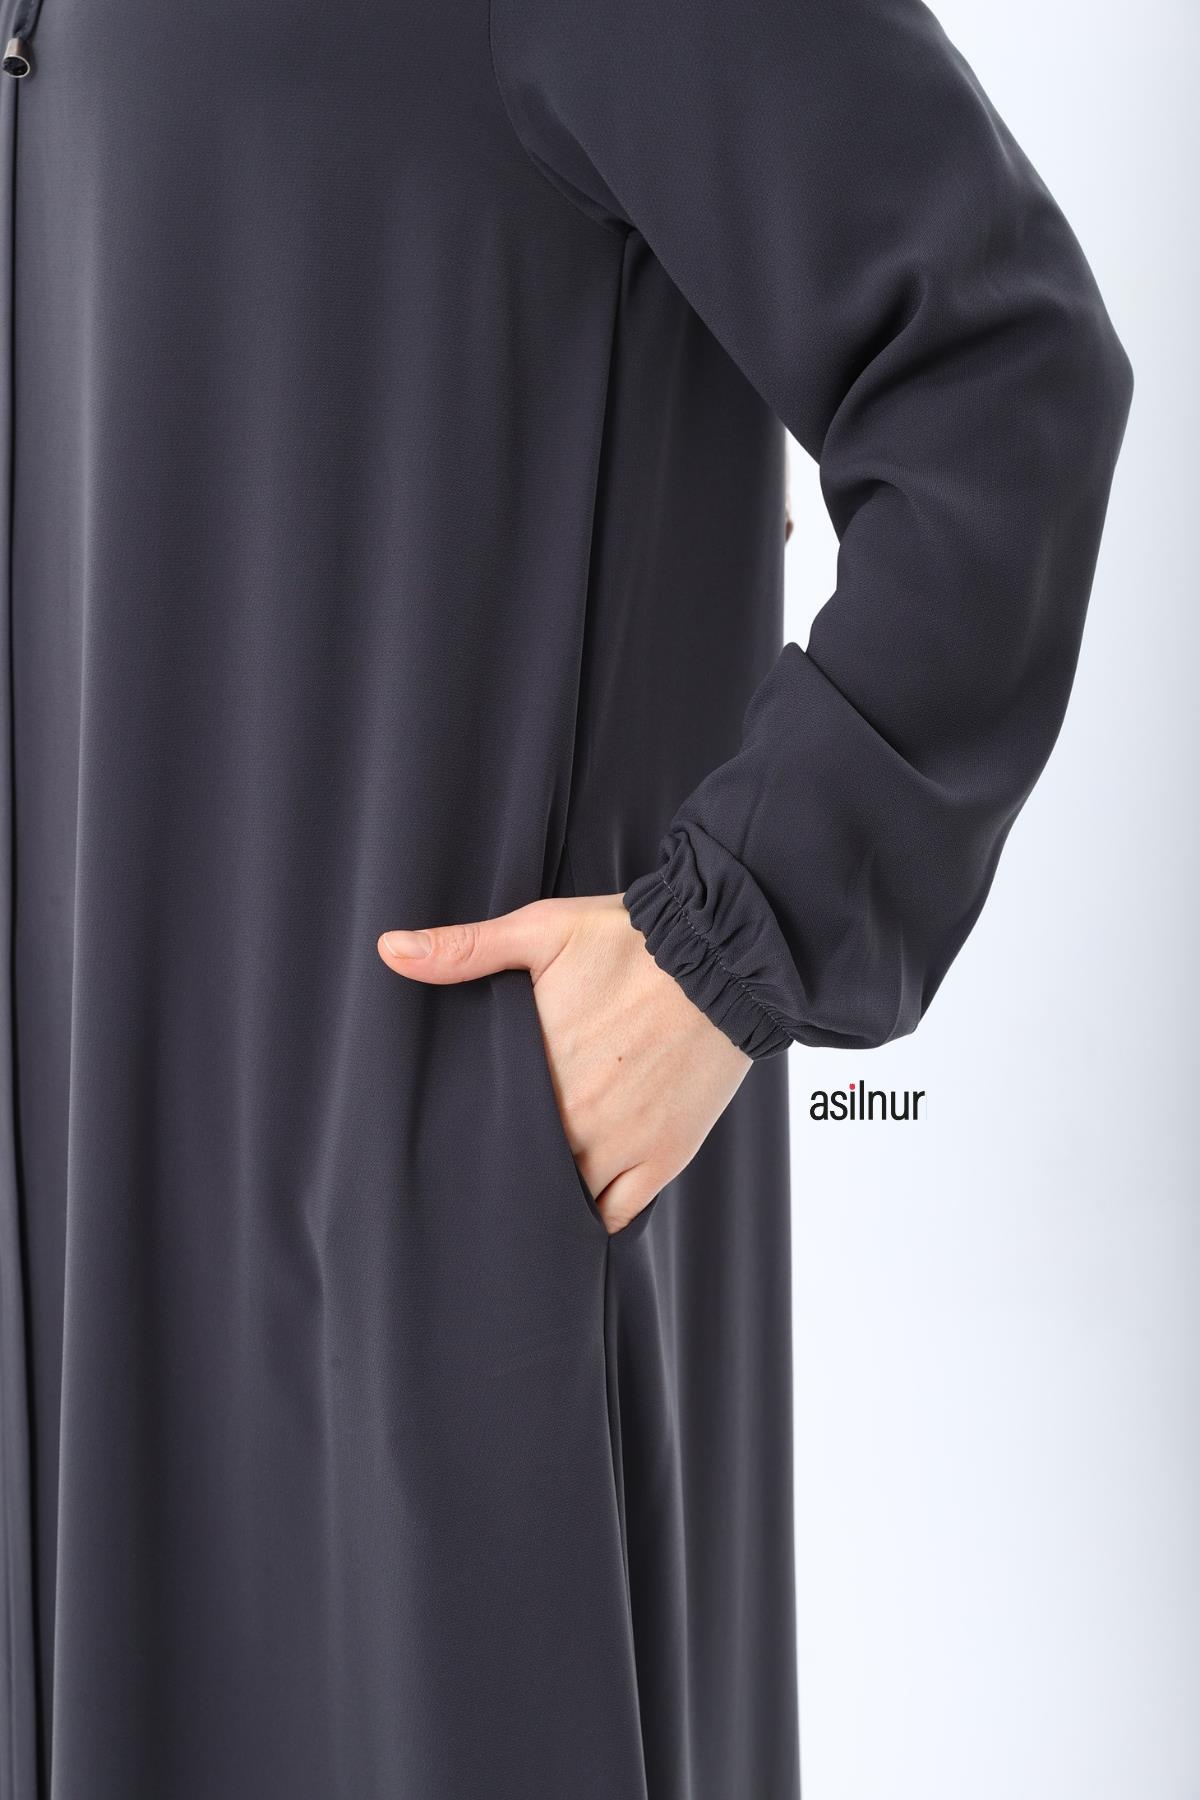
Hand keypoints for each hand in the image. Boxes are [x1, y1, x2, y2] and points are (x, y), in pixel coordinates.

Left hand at [377, 894, 751, 1232]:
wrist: (725, 956)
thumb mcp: (543, 930)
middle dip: (504, 1166)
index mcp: (536, 1069)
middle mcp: (575, 1119)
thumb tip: (389, 950)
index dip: (466, 1136)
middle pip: (519, 1168)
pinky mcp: (665, 1157)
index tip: (456, 1136)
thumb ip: (465, 949)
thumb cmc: (633, 940)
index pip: (481, 1127)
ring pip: (564, 1197)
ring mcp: (622, 1145)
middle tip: (489, 1162)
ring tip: (530, 1182)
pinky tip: (580, 1200)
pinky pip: (617, 1212)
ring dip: (546, 1192)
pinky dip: (595, 1213)